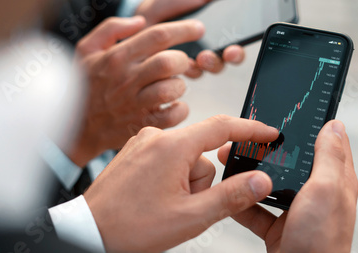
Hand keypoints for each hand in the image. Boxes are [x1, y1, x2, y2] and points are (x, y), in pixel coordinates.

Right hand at [70, 16, 204, 166]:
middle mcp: (126, 79)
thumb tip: (141, 20)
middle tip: (182, 63)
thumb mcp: (86, 49)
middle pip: (169, 62)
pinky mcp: (141, 124)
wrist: (73, 126)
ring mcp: (134, 104)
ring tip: (173, 85)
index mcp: (116, 57)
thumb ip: (111, 28)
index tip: (199, 28)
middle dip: (183, 60)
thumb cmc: (83, 84)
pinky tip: (172, 104)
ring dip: (180, 85)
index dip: (184, 29)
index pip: (157, 36)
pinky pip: (173, 115)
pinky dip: (180, 109)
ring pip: (172, 89)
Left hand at [84, 115, 278, 252]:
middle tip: (186, 205)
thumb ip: (231, 196)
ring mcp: (143, 143)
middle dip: (203, 180)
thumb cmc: (130, 226)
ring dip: (186, 182)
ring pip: (185, 158)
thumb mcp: (190, 217)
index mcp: (172, 147)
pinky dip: (171, 176)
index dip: (251, 130)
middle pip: (203, 151)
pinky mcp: (135, 152)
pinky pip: (167, 158)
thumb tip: (260, 181)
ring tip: (165, 205)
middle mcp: (156, 138)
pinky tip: (155, 197)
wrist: (89, 231)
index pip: (223, 127)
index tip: (268, 134)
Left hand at [135, 0, 258, 75]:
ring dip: (209, 65)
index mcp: (220, 32)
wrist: (145, 10)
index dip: (240, 49)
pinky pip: (186, 74)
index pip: (237, 45)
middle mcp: (210, 49)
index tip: (236, 46)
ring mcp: (193, 60)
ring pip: (209, 70)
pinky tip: (182, 62)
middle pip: (227, 61)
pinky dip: (186, 69)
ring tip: (202, 57)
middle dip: (229, 59)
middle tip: (226, 53)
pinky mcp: (175, 68)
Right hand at [217, 120, 357, 252]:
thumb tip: (335, 125)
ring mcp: (296, 211)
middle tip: (247, 137)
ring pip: (270, 183)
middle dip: (270, 148)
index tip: (289, 110)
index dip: (312, 124)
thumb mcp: (326, 191)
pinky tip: (227, 196)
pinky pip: (256, 210)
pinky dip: (241, 204)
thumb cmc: (320, 241)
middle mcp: (317, 194)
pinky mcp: (278, 227)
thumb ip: (328, 158)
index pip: (328, 143)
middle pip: (292, 161)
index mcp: (335, 181)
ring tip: (230, 161)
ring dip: (250, 173)